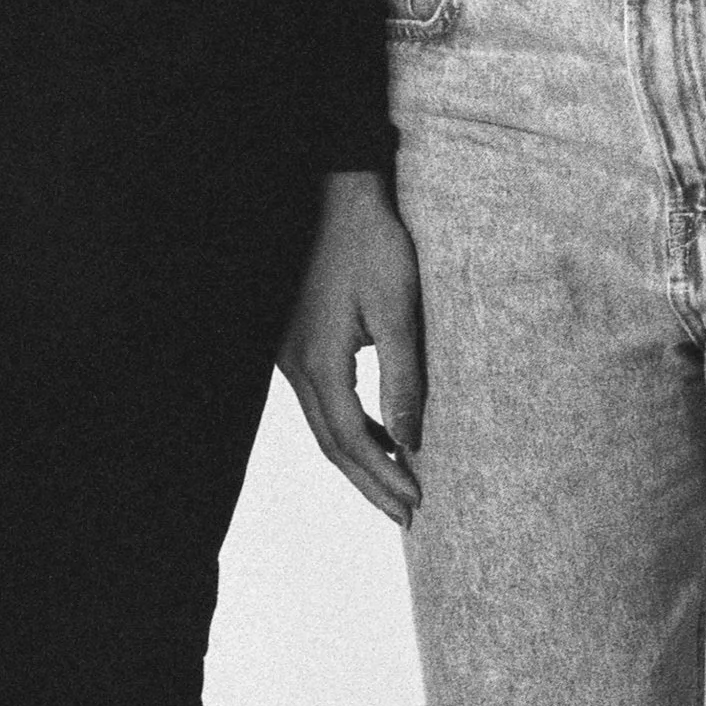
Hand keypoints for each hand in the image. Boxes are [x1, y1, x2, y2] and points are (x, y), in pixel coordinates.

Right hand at [279, 169, 425, 523]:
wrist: (336, 193)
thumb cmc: (371, 242)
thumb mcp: (397, 307)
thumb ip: (403, 377)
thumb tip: (410, 442)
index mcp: (319, 360)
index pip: (351, 439)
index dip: (382, 476)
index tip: (415, 503)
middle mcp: (296, 365)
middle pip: (331, 443)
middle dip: (370, 482)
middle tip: (407, 513)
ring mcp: (290, 354)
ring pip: (323, 425)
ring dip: (358, 458)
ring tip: (396, 483)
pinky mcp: (297, 342)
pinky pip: (321, 402)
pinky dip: (348, 427)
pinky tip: (376, 434)